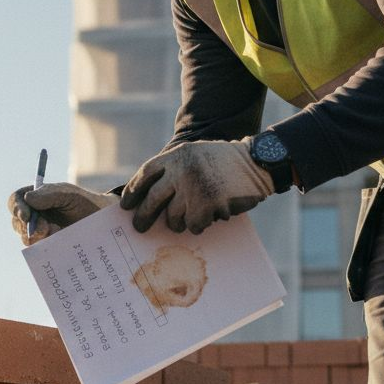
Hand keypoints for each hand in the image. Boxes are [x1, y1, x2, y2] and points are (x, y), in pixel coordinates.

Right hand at [8, 182, 116, 245]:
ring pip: (26, 237)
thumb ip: (49, 194)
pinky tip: (59, 240)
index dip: (16, 208)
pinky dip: (45, 246)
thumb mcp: (70, 195)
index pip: (15, 200)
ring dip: (37, 237)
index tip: (26, 216)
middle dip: (28, 226)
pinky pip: (39, 250)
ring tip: (57, 231)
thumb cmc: (86, 203)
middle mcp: (34, 215)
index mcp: (36, 198)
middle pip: (17, 222)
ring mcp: (41, 232)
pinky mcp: (49, 246)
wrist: (103, 222)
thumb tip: (27, 199)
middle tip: (45, 228)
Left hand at [119, 139, 273, 234]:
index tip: (126, 205)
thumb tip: (147, 197)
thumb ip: (174, 169)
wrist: (257, 162)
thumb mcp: (195, 155)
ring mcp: (193, 188)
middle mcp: (180, 170)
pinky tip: (208, 218)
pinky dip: (198, 225)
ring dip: (178, 223)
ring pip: (172, 217)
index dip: (133, 191)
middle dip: (143, 217)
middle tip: (139, 228)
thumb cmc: (224, 163)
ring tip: (189, 218)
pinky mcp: (206, 204)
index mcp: (176, 156)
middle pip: (152, 199)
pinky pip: (193, 224)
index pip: (145, 174)